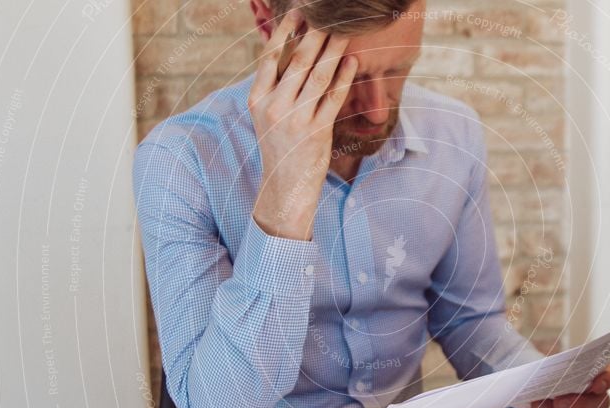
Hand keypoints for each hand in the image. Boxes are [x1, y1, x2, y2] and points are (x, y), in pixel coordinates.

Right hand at [248, 11, 357, 240]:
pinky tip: (352, 62)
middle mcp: (274, 107)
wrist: (284, 188)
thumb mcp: (267, 116)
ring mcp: (296, 120)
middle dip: (315, 34)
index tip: (298, 12)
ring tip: (344, 31)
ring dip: (333, 50)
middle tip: (329, 14)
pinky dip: (344, 77)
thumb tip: (289, 51)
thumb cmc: (279, 147)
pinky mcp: (317, 132)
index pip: (269, 56)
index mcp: (257, 99)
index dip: (285, 31)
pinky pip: (333, 98)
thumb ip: (275, 87)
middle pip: (297, 61)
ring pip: (318, 76)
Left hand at [529, 365, 609, 407]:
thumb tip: (553, 369)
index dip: (608, 381)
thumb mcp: (558, 360)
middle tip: (558, 401)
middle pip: (600, 403)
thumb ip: (562, 363)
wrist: (542, 380)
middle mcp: (599, 394)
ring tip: (541, 405)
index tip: (596, 385)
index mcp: (600, 373)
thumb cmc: (555, 368)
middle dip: (579, 403)